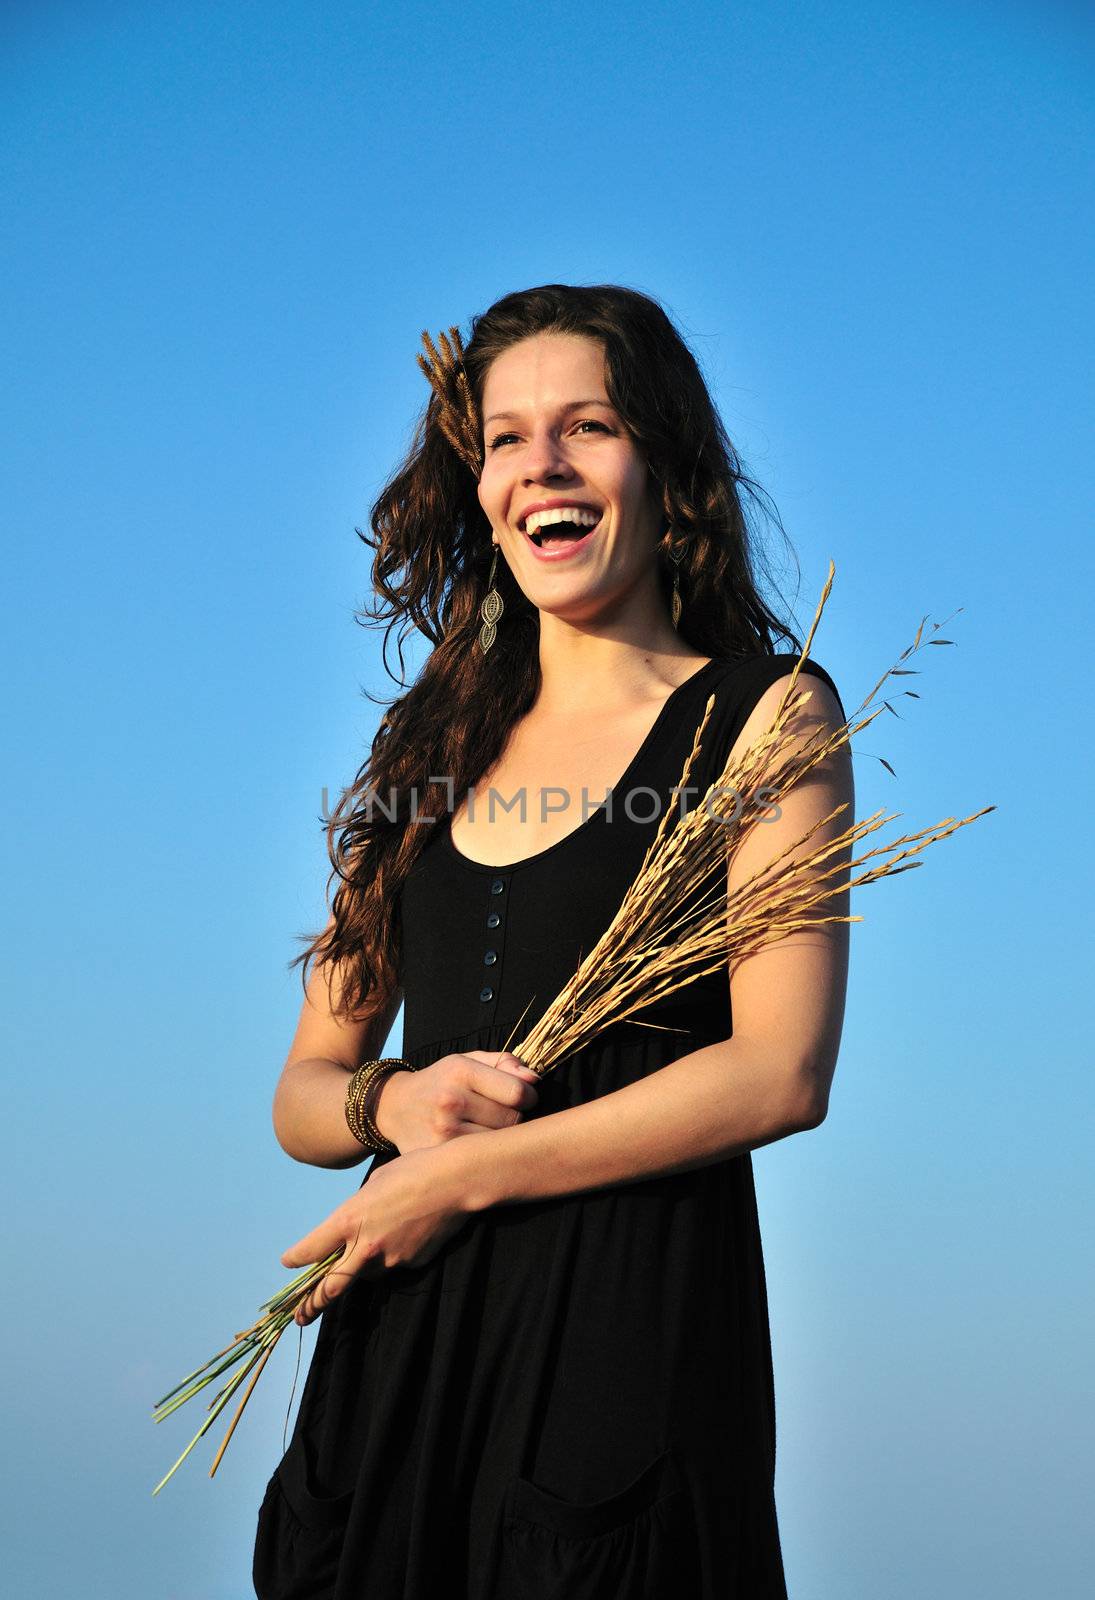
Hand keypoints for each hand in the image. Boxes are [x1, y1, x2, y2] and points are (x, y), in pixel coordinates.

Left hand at [281, 1145, 469, 1325]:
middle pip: (331, 1286)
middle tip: (300, 1316)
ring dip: (360, 1267)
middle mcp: (365, 1246)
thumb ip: (356, 1211)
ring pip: (366, 1274)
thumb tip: (351, 1227)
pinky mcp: (412, 1264)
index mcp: (349, 1220)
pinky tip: (405, 1232)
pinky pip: (393, 1265)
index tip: (288, 1262)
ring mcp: (390, 1259)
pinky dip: (390, 1255)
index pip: (311, 1250)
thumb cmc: (412, 1170)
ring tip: (373, 1242)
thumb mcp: (372, 1185)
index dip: (295, 1258)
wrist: (456, 1180)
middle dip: (312, 1304)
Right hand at [374, 1049, 539, 1153]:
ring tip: (486, 1130)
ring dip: (500, 1139)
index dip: (529, 1097)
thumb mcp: (468, 1061)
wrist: (395, 1107)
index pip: (518, 1092)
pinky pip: (479, 1161)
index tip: (523, 1099)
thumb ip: (504, 1063)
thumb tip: (534, 1079)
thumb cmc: (442, 1081)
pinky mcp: (437, 1157)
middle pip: (512, 1120)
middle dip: (515, 1118)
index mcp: (461, 1071)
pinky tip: (475, 1148)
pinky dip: (483, 1157)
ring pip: (499, 1144)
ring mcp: (442, 1132)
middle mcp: (450, 1100)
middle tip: (500, 1116)